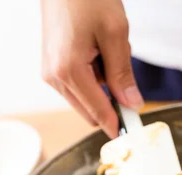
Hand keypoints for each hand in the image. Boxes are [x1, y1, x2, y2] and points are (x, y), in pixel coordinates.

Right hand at [40, 0, 143, 137]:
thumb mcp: (115, 33)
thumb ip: (122, 73)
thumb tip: (132, 103)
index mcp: (68, 71)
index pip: (97, 111)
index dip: (117, 123)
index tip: (132, 133)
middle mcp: (54, 77)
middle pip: (89, 110)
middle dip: (110, 100)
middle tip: (122, 69)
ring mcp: (49, 73)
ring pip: (83, 98)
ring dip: (101, 86)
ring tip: (105, 50)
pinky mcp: (50, 67)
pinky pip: (76, 85)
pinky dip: (91, 76)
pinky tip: (95, 51)